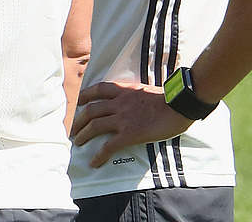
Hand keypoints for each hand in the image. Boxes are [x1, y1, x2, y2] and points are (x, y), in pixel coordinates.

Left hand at [70, 80, 193, 167]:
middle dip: (79, 120)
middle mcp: (118, 104)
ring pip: (95, 126)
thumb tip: (134, 99)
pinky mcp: (130, 134)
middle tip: (73, 129)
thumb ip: (135, 94)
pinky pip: (110, 146)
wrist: (180, 105)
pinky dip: (99, 155)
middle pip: (91, 110)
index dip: (85, 95)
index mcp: (124, 91)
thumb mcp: (146, 90)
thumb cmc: (170, 99)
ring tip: (77, 142)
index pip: (98, 89)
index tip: (79, 102)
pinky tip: (94, 162)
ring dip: (83, 135)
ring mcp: (123, 119)